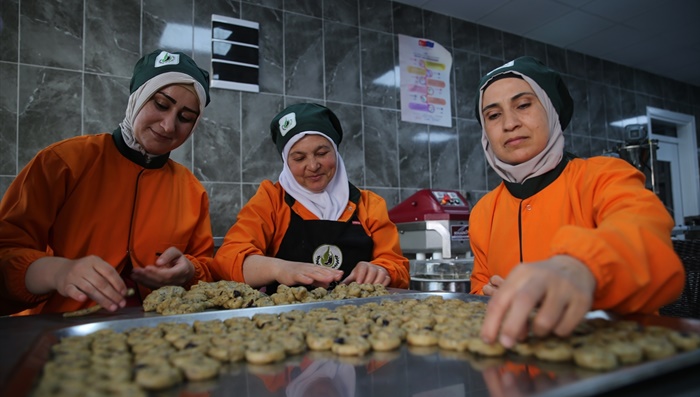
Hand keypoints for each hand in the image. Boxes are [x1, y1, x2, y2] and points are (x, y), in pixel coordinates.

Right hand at [26, 255, 127, 311]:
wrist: (60, 271)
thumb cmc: (84, 272)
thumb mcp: (95, 269)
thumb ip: (107, 277)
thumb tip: (123, 292)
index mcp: (94, 261)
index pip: (109, 272)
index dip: (118, 283)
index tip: (124, 293)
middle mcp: (84, 267)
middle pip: (101, 282)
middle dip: (113, 294)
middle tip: (121, 304)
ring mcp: (74, 276)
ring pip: (90, 289)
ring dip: (103, 299)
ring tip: (112, 307)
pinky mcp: (65, 285)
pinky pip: (72, 290)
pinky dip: (78, 295)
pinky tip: (84, 300)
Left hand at [130, 247, 194, 288]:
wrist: (186, 272)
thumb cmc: (180, 260)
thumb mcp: (176, 253)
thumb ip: (168, 255)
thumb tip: (158, 263)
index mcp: (182, 271)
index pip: (169, 275)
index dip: (157, 272)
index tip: (147, 267)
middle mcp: (177, 282)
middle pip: (161, 281)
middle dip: (147, 276)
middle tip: (135, 270)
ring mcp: (171, 288)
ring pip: (156, 286)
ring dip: (143, 280)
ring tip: (133, 274)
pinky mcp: (165, 290)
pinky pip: (154, 288)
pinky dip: (144, 283)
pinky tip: (136, 279)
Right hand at [272, 261, 343, 288]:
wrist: (280, 268)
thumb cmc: (295, 273)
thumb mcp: (308, 277)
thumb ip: (318, 281)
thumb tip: (329, 284)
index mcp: (313, 268)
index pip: (325, 269)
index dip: (333, 272)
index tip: (341, 274)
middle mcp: (309, 268)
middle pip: (321, 271)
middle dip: (330, 274)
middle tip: (338, 276)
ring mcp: (301, 271)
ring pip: (312, 273)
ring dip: (321, 276)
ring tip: (329, 279)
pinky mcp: (293, 275)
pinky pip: (300, 277)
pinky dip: (305, 278)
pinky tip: (310, 281)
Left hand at [342, 261, 390, 285]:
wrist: (373, 271)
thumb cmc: (361, 275)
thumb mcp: (353, 276)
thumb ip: (347, 281)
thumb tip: (338, 287)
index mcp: (362, 265)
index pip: (362, 267)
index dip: (361, 275)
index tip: (359, 283)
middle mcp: (372, 266)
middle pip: (372, 271)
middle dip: (369, 280)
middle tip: (365, 288)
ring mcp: (380, 270)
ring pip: (381, 274)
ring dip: (377, 282)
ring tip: (372, 289)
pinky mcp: (386, 275)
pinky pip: (387, 278)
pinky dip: (384, 284)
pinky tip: (379, 289)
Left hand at [480, 255, 595, 347]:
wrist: (575, 268)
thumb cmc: (541, 282)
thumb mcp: (522, 285)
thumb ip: (510, 307)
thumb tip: (504, 335)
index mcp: (522, 273)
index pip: (502, 297)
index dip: (492, 321)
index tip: (488, 339)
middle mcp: (542, 277)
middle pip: (523, 302)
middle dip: (511, 326)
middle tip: (507, 343)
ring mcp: (564, 287)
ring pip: (546, 320)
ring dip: (538, 332)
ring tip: (539, 328)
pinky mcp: (581, 300)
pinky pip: (565, 327)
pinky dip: (558, 332)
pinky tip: (558, 323)